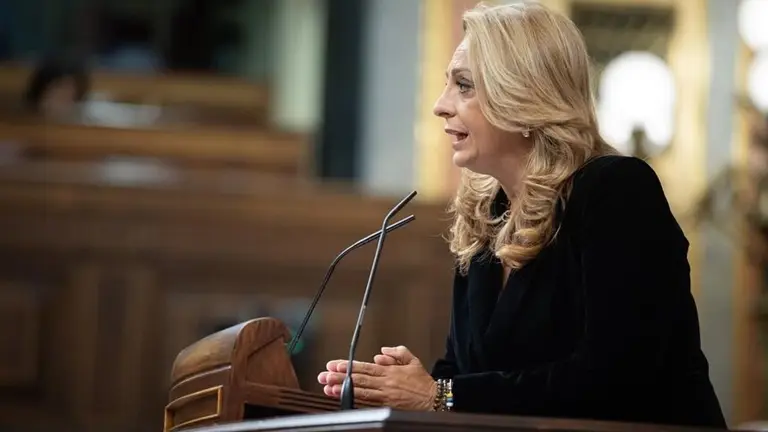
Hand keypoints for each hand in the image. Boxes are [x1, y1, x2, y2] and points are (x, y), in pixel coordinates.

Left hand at [317, 346, 436, 410]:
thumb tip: (381, 352)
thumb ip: (397, 352)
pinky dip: (354, 400)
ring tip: (328, 388)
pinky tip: (343, 399)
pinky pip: (367, 403)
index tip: (334, 365)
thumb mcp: (412, 360)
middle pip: (358, 379)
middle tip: (324, 376)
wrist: (433, 399)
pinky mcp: (386, 406)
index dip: (348, 366)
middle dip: (339, 377)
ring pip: (359, 392)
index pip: (364, 367)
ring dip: (342, 390)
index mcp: (389, 371)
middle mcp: (384, 383)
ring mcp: (384, 396)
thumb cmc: (423, 382)